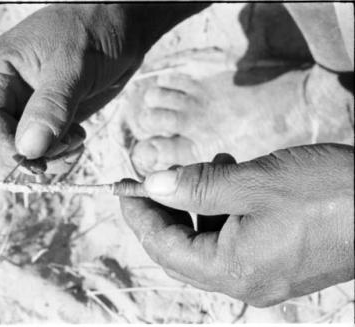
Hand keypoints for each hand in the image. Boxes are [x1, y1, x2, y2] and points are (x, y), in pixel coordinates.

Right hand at [0, 4, 207, 172]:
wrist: (121, 26)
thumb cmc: (94, 31)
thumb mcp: (73, 66)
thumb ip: (51, 107)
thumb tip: (29, 150)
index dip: (6, 147)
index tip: (36, 161)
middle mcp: (7, 90)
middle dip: (28, 155)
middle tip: (64, 148)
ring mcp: (27, 106)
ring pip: (21, 151)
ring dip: (48, 157)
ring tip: (77, 140)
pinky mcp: (48, 117)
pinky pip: (42, 149)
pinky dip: (58, 154)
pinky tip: (78, 138)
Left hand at [121, 143, 353, 306]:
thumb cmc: (329, 194)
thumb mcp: (253, 182)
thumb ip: (197, 186)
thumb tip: (153, 184)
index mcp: (232, 269)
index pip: (164, 247)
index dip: (139, 216)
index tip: (123, 189)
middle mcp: (244, 281)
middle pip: (181, 249)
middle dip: (163, 211)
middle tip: (153, 177)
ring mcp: (264, 274)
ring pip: (208, 242)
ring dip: (196, 205)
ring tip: (208, 165)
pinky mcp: (279, 262)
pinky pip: (234, 240)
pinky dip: (222, 211)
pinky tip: (231, 177)